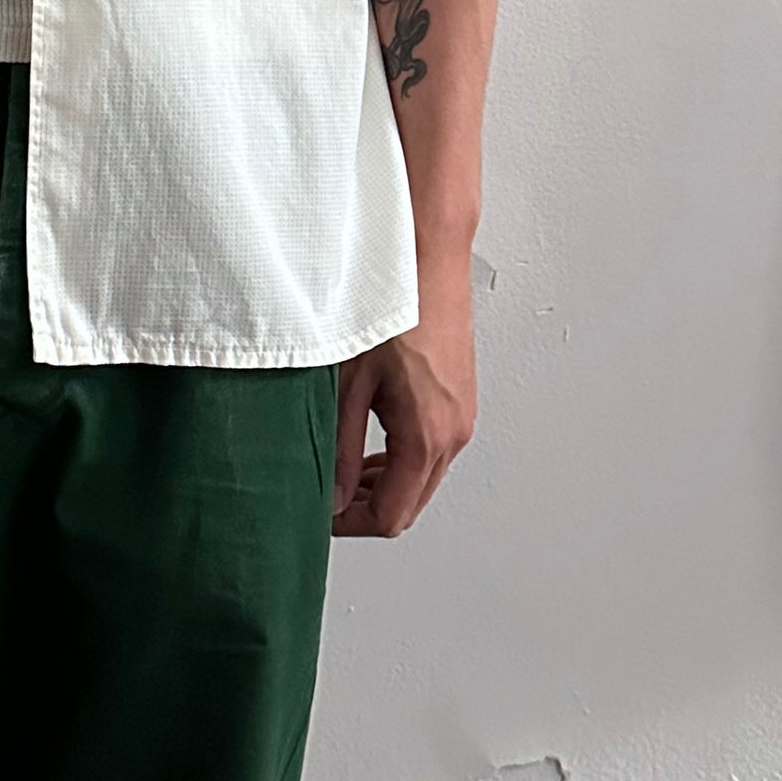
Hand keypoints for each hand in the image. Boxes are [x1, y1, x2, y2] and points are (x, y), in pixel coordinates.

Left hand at [332, 252, 476, 536]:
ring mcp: (462, 416)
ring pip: (422, 478)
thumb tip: (333, 496)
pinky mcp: (460, 399)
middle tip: (325, 495)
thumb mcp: (348, 384)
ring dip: (384, 483)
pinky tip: (369, 439)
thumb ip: (341, 449)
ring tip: (342, 468)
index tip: (319, 515)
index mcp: (428, 435)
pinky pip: (432, 449)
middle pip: (411, 503)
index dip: (350, 524)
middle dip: (366, 508)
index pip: (391, 515)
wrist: (427, 257)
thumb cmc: (391, 306)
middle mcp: (455, 433)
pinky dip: (401, 458)